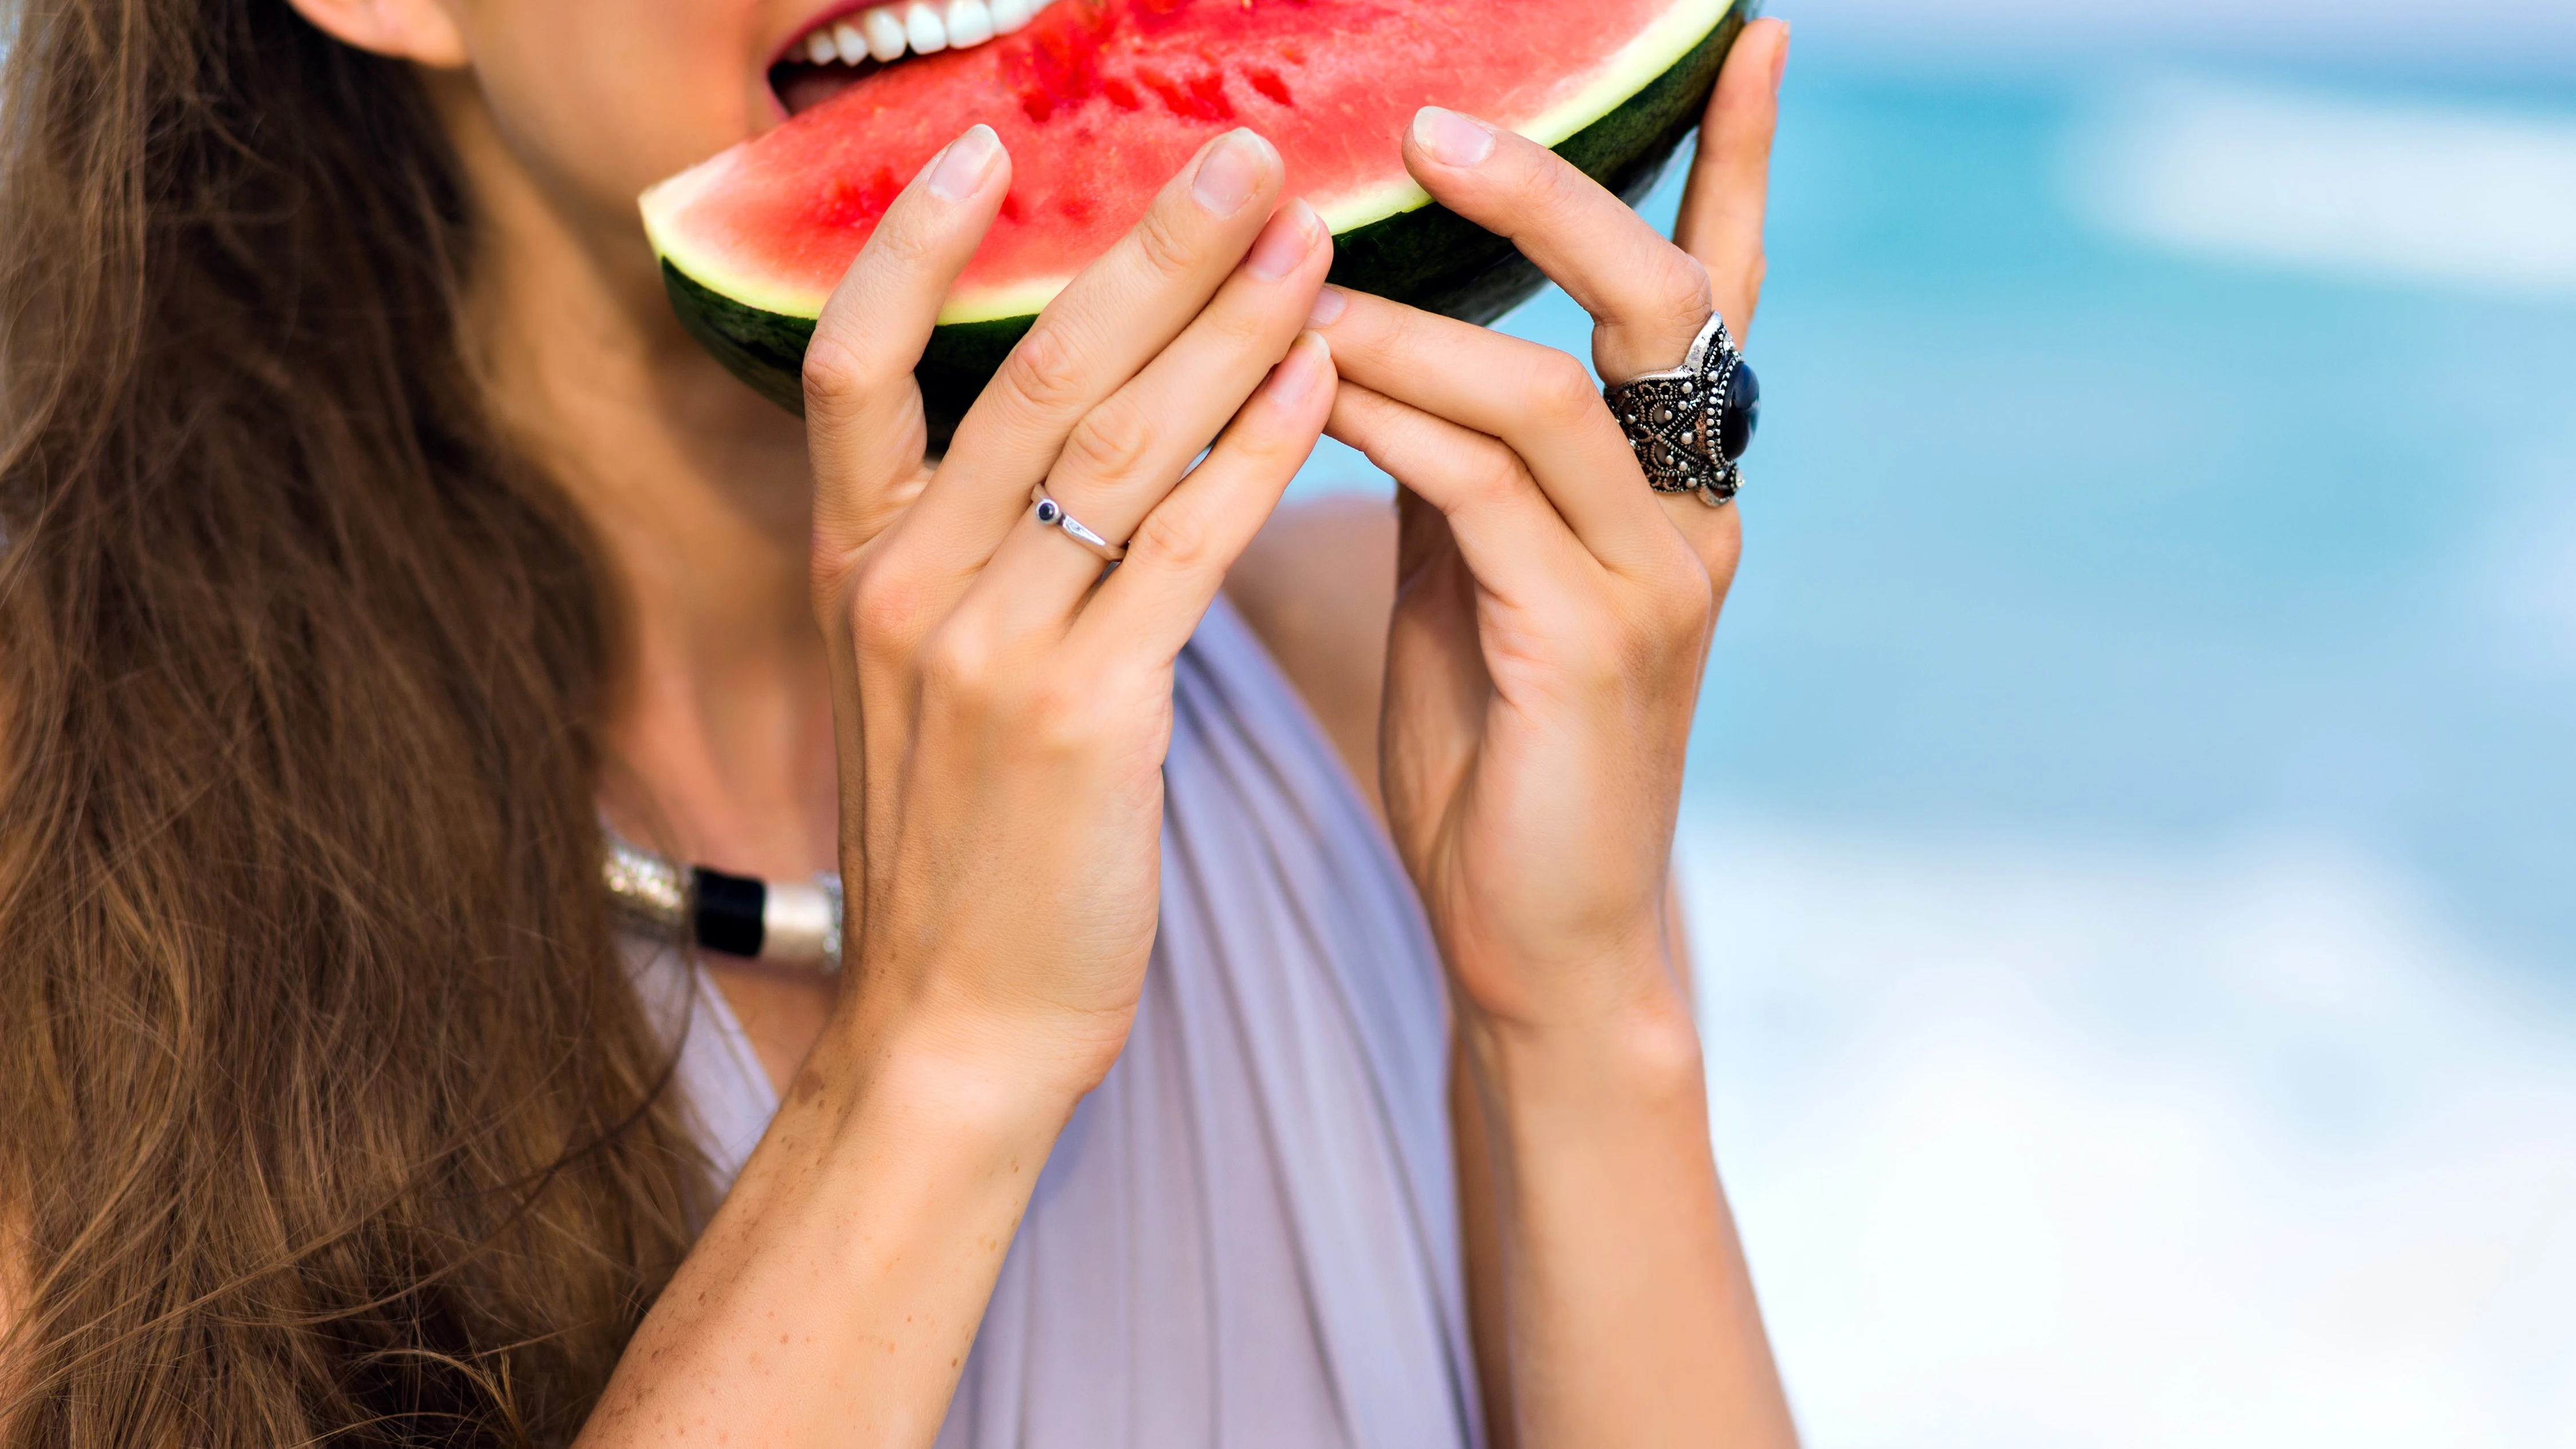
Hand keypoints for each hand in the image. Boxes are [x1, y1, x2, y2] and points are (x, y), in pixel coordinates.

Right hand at [801, 123, 1335, 1090]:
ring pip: (1119, 441)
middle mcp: (905, 586)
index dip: (908, 241)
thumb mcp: (916, 690)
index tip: (988, 141)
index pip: (851, 360)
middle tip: (1237, 150)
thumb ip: (958, 563)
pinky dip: (1258, 452)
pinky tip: (1324, 380)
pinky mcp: (1081, 716)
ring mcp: (984, 648)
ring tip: (1309, 238)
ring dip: (1228, 326)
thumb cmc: (961, 855)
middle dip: (1144, 250)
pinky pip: (1184, 547)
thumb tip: (1039, 446)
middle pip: (1030, 371)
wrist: (953, 1028)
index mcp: (855, 567)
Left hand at [1309, 20, 1786, 1039]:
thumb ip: (1458, 455)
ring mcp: (1655, 580)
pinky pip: (1477, 493)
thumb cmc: (1495, 746)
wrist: (1534, 933)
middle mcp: (1688, 512)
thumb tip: (1371, 331)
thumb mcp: (1474, 569)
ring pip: (1544, 392)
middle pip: (1657, 300)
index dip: (1736, 161)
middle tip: (1433, 123)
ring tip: (1291, 279)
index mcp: (1670, 483)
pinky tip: (1306, 390)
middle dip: (1553, 196)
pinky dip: (1384, 426)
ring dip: (1406, 322)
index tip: (1752, 33)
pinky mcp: (1590, 646)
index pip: (1714, 291)